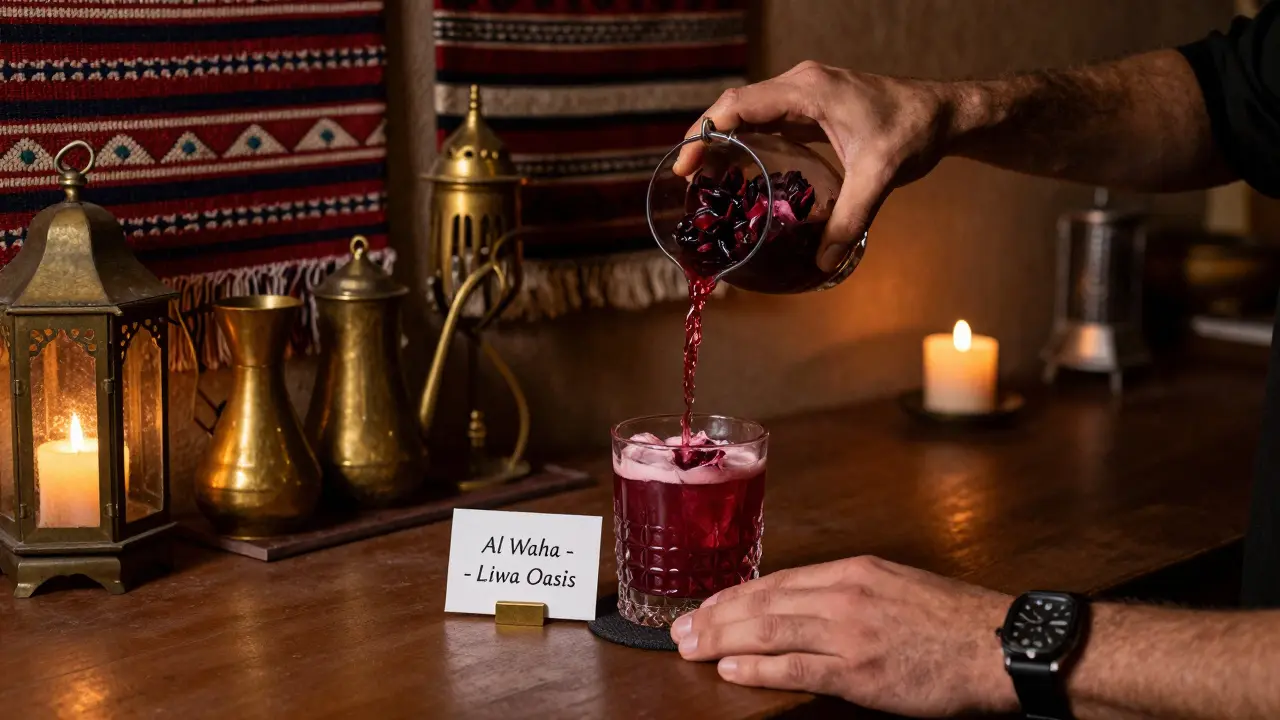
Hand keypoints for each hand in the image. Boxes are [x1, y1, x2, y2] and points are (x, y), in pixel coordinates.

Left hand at [669, 555, 1018, 717]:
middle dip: (714, 616)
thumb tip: (805, 606)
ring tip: (690, 649)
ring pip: (768, 631)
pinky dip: (757, 669)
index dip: (734, 596)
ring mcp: (849, 632)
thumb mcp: (897, 587)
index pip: (777, 581)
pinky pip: (795, 668)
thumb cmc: (953, 621)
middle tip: (679, 631)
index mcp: (854, 572)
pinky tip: (729, 670)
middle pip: (762, 603)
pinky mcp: (859, 671)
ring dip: (721, 640)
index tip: (705, 607)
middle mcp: (844, 594)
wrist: (998, 645)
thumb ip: (850, 593)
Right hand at [675, 62, 955, 272]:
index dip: (704, 133)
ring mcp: (806, 94)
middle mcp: (800, 85)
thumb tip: (822, 265)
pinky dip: (748, 142)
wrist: (945, 113)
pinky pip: (769, 120)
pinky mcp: (813, 107)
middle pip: (735, 107)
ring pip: (749, 113)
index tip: (684, 167)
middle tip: (686, 181)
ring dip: (725, 141)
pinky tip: (741, 172)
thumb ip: (849, 221)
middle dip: (706, 140)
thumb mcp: (879, 178)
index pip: (737, 105)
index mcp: (807, 90)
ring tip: (705, 181)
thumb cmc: (914, 132)